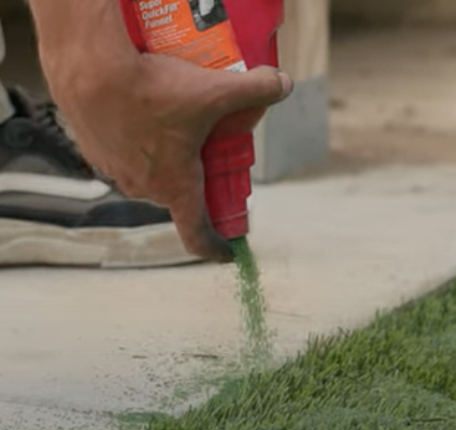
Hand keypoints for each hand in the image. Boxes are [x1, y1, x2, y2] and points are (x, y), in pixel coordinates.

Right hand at [45, 53, 292, 262]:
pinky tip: (144, 111)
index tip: (229, 252)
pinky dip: (138, 139)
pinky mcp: (94, 149)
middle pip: (181, 191)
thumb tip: (285, 84)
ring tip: (176, 122)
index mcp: (176, 186)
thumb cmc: (150, 90)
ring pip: (152, 170)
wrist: (87, 68)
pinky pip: (125, 152)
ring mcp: (114, 171)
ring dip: (166, 156)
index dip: (216, 248)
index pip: (198, 234)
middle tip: (211, 148)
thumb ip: (255, 88)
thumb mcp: (214, 90)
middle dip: (198, 177)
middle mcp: (144, 188)